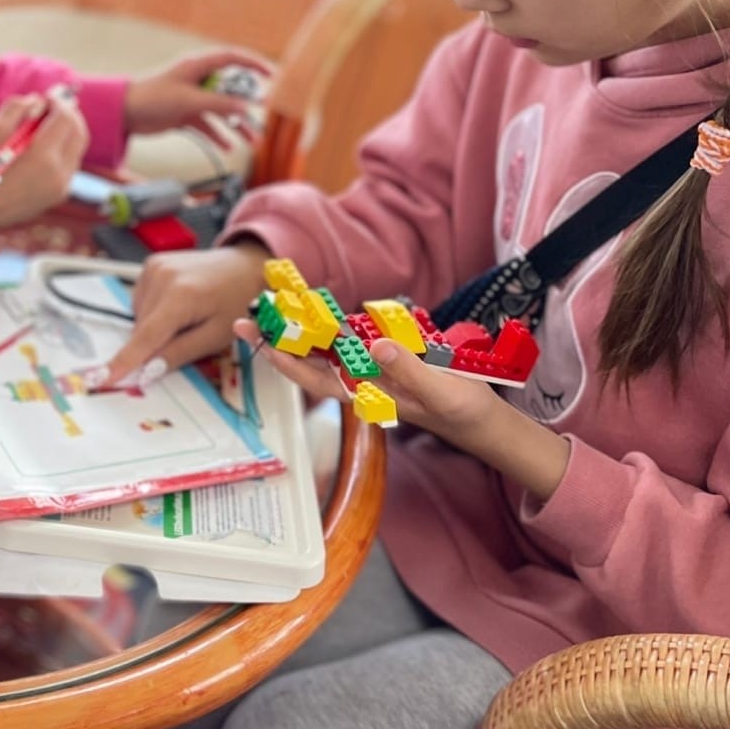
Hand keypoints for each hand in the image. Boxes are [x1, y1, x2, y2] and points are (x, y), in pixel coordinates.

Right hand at [0, 93, 89, 231]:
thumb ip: (16, 108)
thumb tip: (37, 101)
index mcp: (41, 157)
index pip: (66, 119)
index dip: (60, 103)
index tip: (50, 97)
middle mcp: (58, 174)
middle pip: (79, 132)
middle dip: (70, 114)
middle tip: (55, 106)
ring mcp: (62, 186)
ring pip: (78, 148)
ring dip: (68, 131)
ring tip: (48, 124)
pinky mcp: (60, 194)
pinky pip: (70, 163)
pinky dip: (64, 148)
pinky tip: (45, 144)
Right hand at [93, 241, 273, 384]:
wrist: (245, 266)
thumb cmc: (238, 301)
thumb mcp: (216, 336)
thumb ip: (179, 353)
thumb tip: (147, 371)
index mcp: (181, 295)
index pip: (145, 336)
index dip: (124, 361)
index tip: (102, 379)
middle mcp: (161, 276)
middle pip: (142, 329)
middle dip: (156, 345)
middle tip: (189, 337)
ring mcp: (153, 267)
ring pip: (140, 318)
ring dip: (155, 328)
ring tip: (188, 317)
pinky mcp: (151, 264)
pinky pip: (142, 302)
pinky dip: (155, 313)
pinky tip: (177, 306)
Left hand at [123, 49, 266, 135]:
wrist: (122, 114)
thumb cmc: (151, 98)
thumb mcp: (189, 100)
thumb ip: (218, 103)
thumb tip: (246, 108)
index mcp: (197, 66)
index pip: (232, 58)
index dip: (254, 65)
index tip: (273, 76)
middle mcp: (197, 80)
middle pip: (231, 89)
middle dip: (248, 105)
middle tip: (263, 118)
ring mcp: (191, 98)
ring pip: (221, 110)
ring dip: (237, 125)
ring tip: (253, 141)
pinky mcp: (184, 114)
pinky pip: (207, 124)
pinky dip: (217, 135)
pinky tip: (228, 148)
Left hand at [227, 318, 571, 499]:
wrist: (482, 420)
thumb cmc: (461, 410)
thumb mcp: (440, 391)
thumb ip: (408, 370)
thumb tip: (375, 346)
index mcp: (366, 393)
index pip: (314, 377)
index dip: (285, 358)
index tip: (259, 337)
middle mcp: (360, 383)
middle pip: (309, 362)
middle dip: (278, 341)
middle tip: (246, 318)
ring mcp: (370, 372)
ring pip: (325, 351)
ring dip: (299, 331)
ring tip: (273, 308)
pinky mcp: (384, 362)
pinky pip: (349, 344)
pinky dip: (330, 329)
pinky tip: (318, 315)